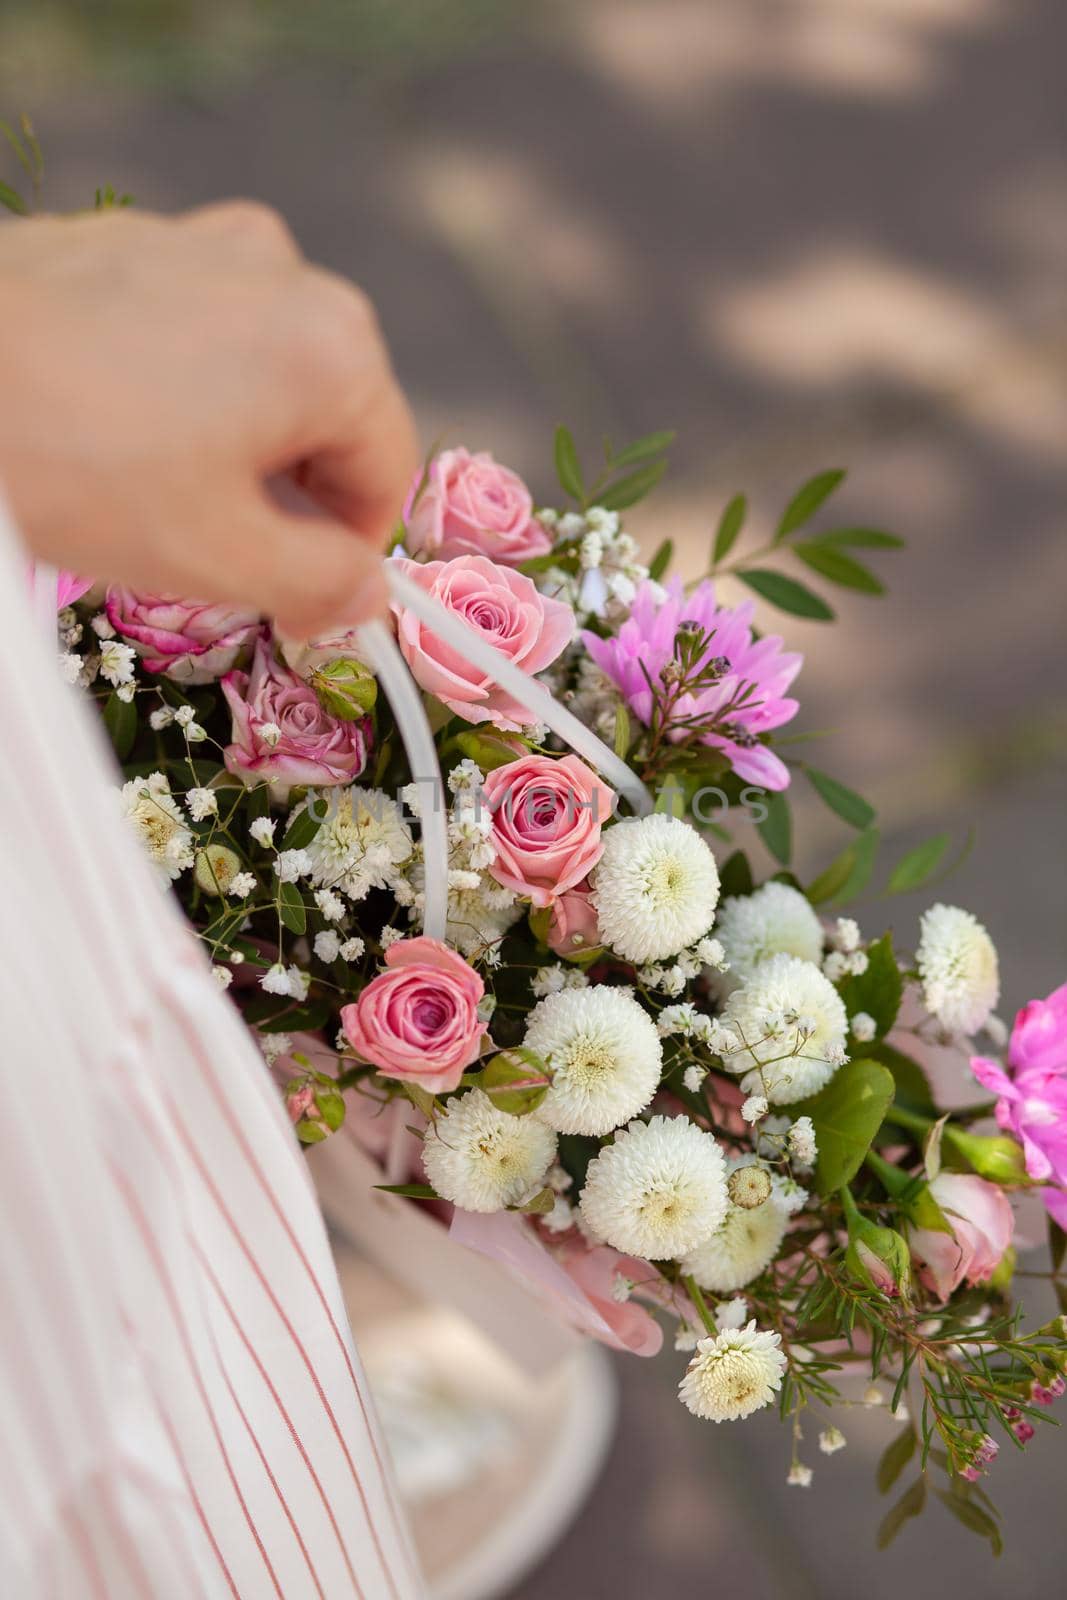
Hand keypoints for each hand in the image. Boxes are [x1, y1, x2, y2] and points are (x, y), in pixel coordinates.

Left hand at [0, 203, 417, 633]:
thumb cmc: (67, 461)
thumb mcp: (215, 556)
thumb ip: (320, 585)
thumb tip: (364, 597)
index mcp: (331, 346)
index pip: (386, 476)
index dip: (346, 556)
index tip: (296, 602)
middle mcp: (285, 274)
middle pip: (328, 420)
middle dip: (286, 497)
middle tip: (211, 551)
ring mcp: (205, 245)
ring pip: (260, 380)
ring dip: (231, 449)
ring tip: (149, 494)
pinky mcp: (133, 243)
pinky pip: (195, 338)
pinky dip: (178, 396)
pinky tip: (112, 436)